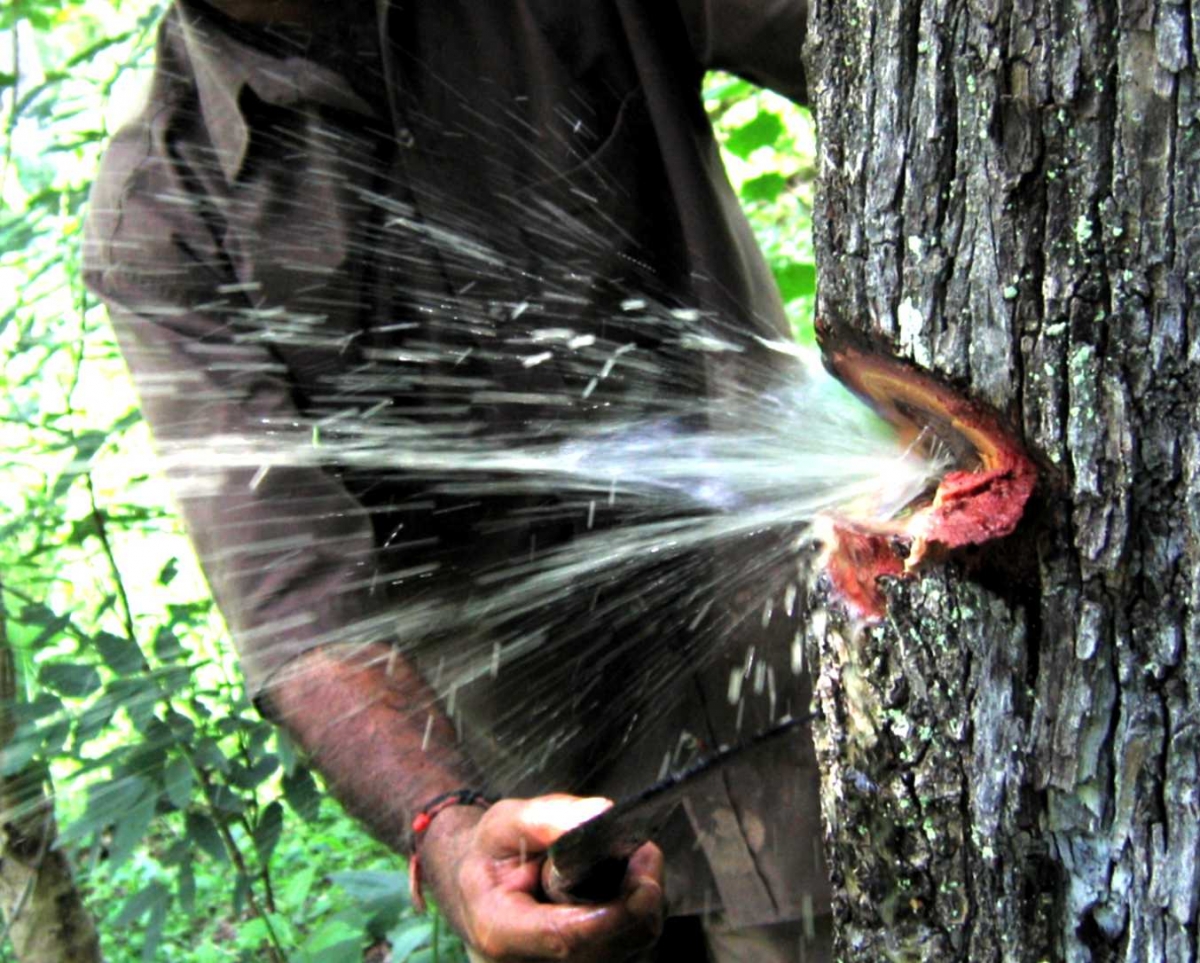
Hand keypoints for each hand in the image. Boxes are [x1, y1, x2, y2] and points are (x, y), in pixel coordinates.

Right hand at [418, 794, 664, 961]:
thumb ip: (546, 818)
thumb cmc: (490, 854)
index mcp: (499, 929)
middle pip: (605, 950)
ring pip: (623, 955)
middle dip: (636, 904)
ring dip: (641, 911)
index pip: (566, 936)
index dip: (613, 914)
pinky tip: (629, 890)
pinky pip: (624, 954)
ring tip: (635, 867)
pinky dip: (636, 922)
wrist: (477, 886)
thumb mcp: (503, 824)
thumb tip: (599, 814)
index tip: (645, 881)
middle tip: (645, 855)